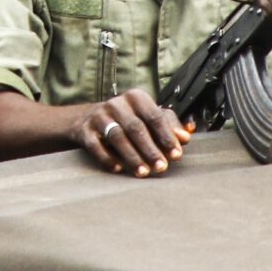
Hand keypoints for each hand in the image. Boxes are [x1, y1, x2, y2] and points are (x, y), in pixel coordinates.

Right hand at [74, 88, 190, 176]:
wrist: (88, 119)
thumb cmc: (127, 119)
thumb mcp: (147, 117)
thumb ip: (168, 125)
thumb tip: (186, 136)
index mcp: (136, 97)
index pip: (155, 116)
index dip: (167, 136)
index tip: (176, 154)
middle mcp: (117, 104)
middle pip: (136, 128)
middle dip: (150, 150)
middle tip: (162, 167)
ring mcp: (99, 116)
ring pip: (117, 137)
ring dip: (132, 157)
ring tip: (143, 172)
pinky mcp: (85, 130)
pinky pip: (96, 146)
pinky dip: (108, 158)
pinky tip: (119, 168)